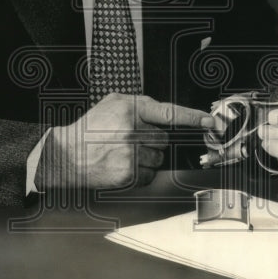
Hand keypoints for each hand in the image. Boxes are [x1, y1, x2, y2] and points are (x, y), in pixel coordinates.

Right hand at [38, 93, 219, 189]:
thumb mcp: (113, 103)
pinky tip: (122, 165)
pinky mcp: (129, 175)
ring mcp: (131, 154)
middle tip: (130, 140)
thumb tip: (165, 115)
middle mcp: (133, 131)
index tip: (209, 122)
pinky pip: (149, 175)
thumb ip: (140, 105)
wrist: (67, 154)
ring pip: (158, 158)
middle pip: (163, 139)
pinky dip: (140, 172)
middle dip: (151, 140)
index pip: (169, 113)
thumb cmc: (91, 128)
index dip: (192, 117)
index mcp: (131, 109)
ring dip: (146, 157)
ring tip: (123, 153)